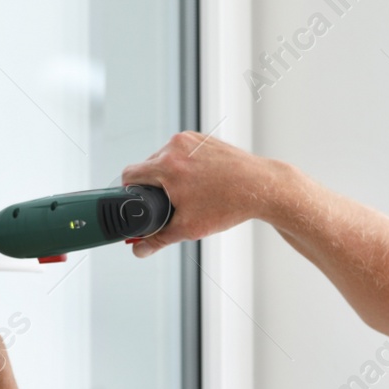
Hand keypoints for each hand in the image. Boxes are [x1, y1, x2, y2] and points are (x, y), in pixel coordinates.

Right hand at [119, 131, 295, 257]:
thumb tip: (139, 249)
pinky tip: (197, 181)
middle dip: (152, 186)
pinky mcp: (201, 138)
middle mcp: (175, 147)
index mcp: (167, 166)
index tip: (135, 202)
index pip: (129, 174)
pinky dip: (184, 165)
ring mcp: (189, 139)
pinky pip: (181, 152)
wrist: (260, 186)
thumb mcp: (189, 228)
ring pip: (164, 158)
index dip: (128, 192)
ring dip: (168, 175)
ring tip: (187, 193)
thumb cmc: (229, 205)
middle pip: (147, 166)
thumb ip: (158, 239)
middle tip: (167, 204)